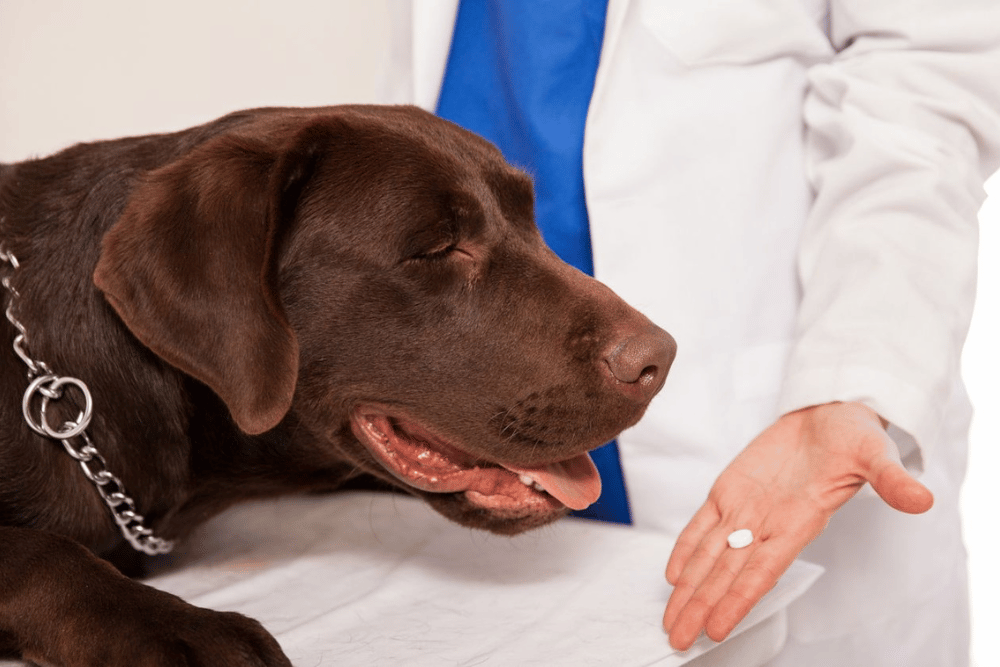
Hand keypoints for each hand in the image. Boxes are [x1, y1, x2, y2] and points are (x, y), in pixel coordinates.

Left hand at [661, 401, 932, 650]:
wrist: (829, 413)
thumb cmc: (852, 435)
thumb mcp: (875, 451)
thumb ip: (891, 478)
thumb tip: (922, 498)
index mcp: (798, 521)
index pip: (761, 571)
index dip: (737, 600)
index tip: (716, 628)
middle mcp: (767, 523)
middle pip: (727, 573)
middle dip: (701, 606)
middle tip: (678, 637)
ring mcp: (745, 508)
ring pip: (710, 555)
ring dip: (690, 588)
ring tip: (672, 619)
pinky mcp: (730, 490)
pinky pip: (703, 524)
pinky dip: (687, 547)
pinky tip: (673, 573)